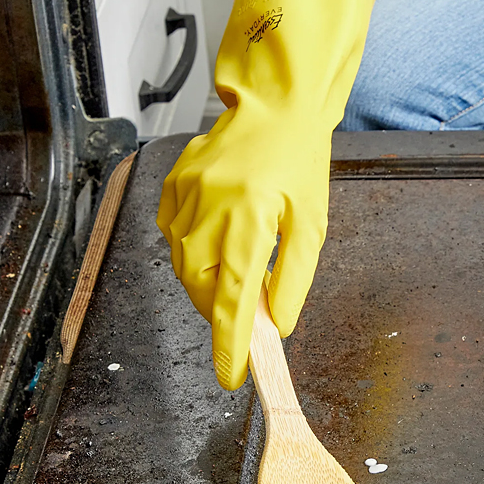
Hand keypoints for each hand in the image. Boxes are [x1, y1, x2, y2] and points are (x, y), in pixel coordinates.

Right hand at [157, 111, 330, 389]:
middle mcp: (210, 207)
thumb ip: (293, 278)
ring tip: (236, 275)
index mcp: (249, 218)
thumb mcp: (311, 225)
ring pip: (183, 266)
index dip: (229, 343)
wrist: (275, 109)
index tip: (231, 375)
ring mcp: (185, 195)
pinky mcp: (172, 186)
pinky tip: (217, 242)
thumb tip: (277, 323)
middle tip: (246, 317)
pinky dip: (192, 253)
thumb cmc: (299, 163)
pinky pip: (173, 236)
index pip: (233, 298)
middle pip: (201, 287)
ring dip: (207, 285)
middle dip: (221, 312)